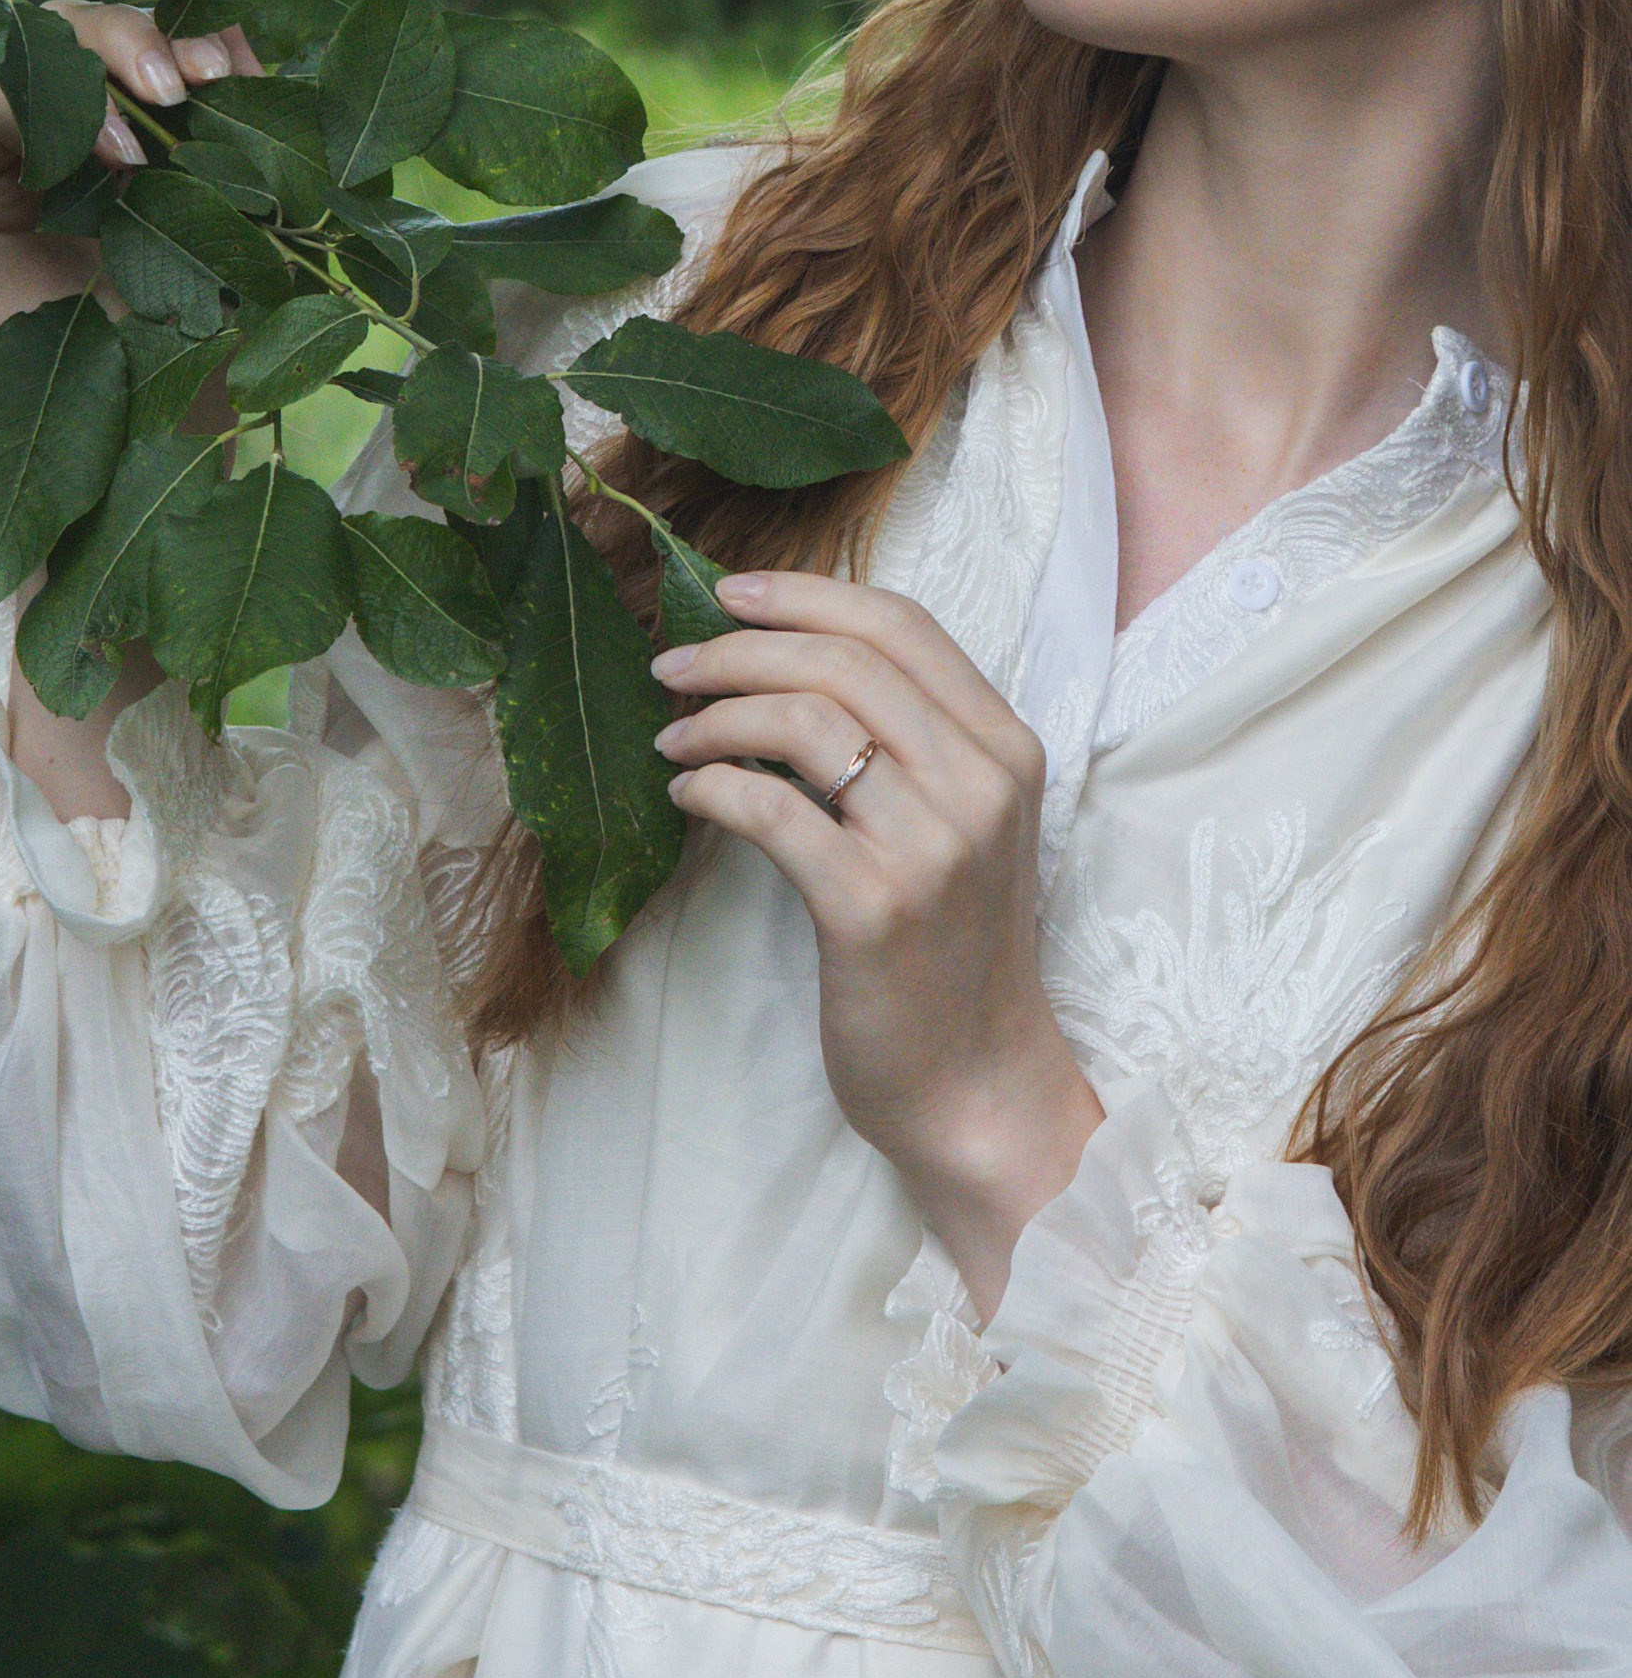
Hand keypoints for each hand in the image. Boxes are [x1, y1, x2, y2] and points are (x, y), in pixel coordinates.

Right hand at [0, 3, 260, 352]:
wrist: (163, 455)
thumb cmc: (219, 353)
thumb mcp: (253, 221)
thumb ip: (241, 133)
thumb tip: (237, 40)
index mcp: (142, 144)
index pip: (148, 48)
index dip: (190, 35)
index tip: (236, 68)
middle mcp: (70, 152)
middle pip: (83, 33)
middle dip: (143, 32)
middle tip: (199, 70)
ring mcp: (11, 175)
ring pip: (33, 51)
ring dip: (103, 51)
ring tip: (167, 94)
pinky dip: (55, 106)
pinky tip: (122, 156)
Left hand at [652, 572, 1102, 1318]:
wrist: (976, 1085)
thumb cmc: (949, 949)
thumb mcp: (955, 825)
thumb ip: (904, 741)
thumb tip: (781, 657)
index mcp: (1005, 749)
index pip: (901, 624)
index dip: (804, 595)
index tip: (726, 592)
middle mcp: (979, 784)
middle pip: (841, 661)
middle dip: (738, 648)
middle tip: (672, 665)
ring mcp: (931, 846)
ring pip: (803, 722)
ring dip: (715, 717)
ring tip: (671, 741)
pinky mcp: (872, 907)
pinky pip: (769, 809)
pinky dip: (712, 788)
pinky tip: (686, 797)